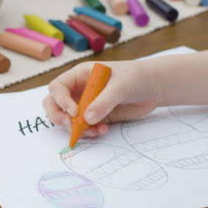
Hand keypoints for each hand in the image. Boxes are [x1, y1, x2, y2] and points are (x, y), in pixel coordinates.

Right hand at [43, 61, 157, 137]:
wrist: (152, 88)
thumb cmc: (135, 77)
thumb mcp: (121, 86)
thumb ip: (104, 101)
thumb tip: (87, 118)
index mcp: (79, 75)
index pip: (57, 87)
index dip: (61, 100)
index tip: (74, 111)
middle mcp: (78, 90)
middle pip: (54, 104)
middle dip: (59, 117)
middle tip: (71, 125)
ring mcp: (85, 104)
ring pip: (67, 119)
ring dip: (76, 128)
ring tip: (94, 131)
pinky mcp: (94, 117)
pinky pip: (82, 128)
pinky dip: (88, 132)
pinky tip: (102, 130)